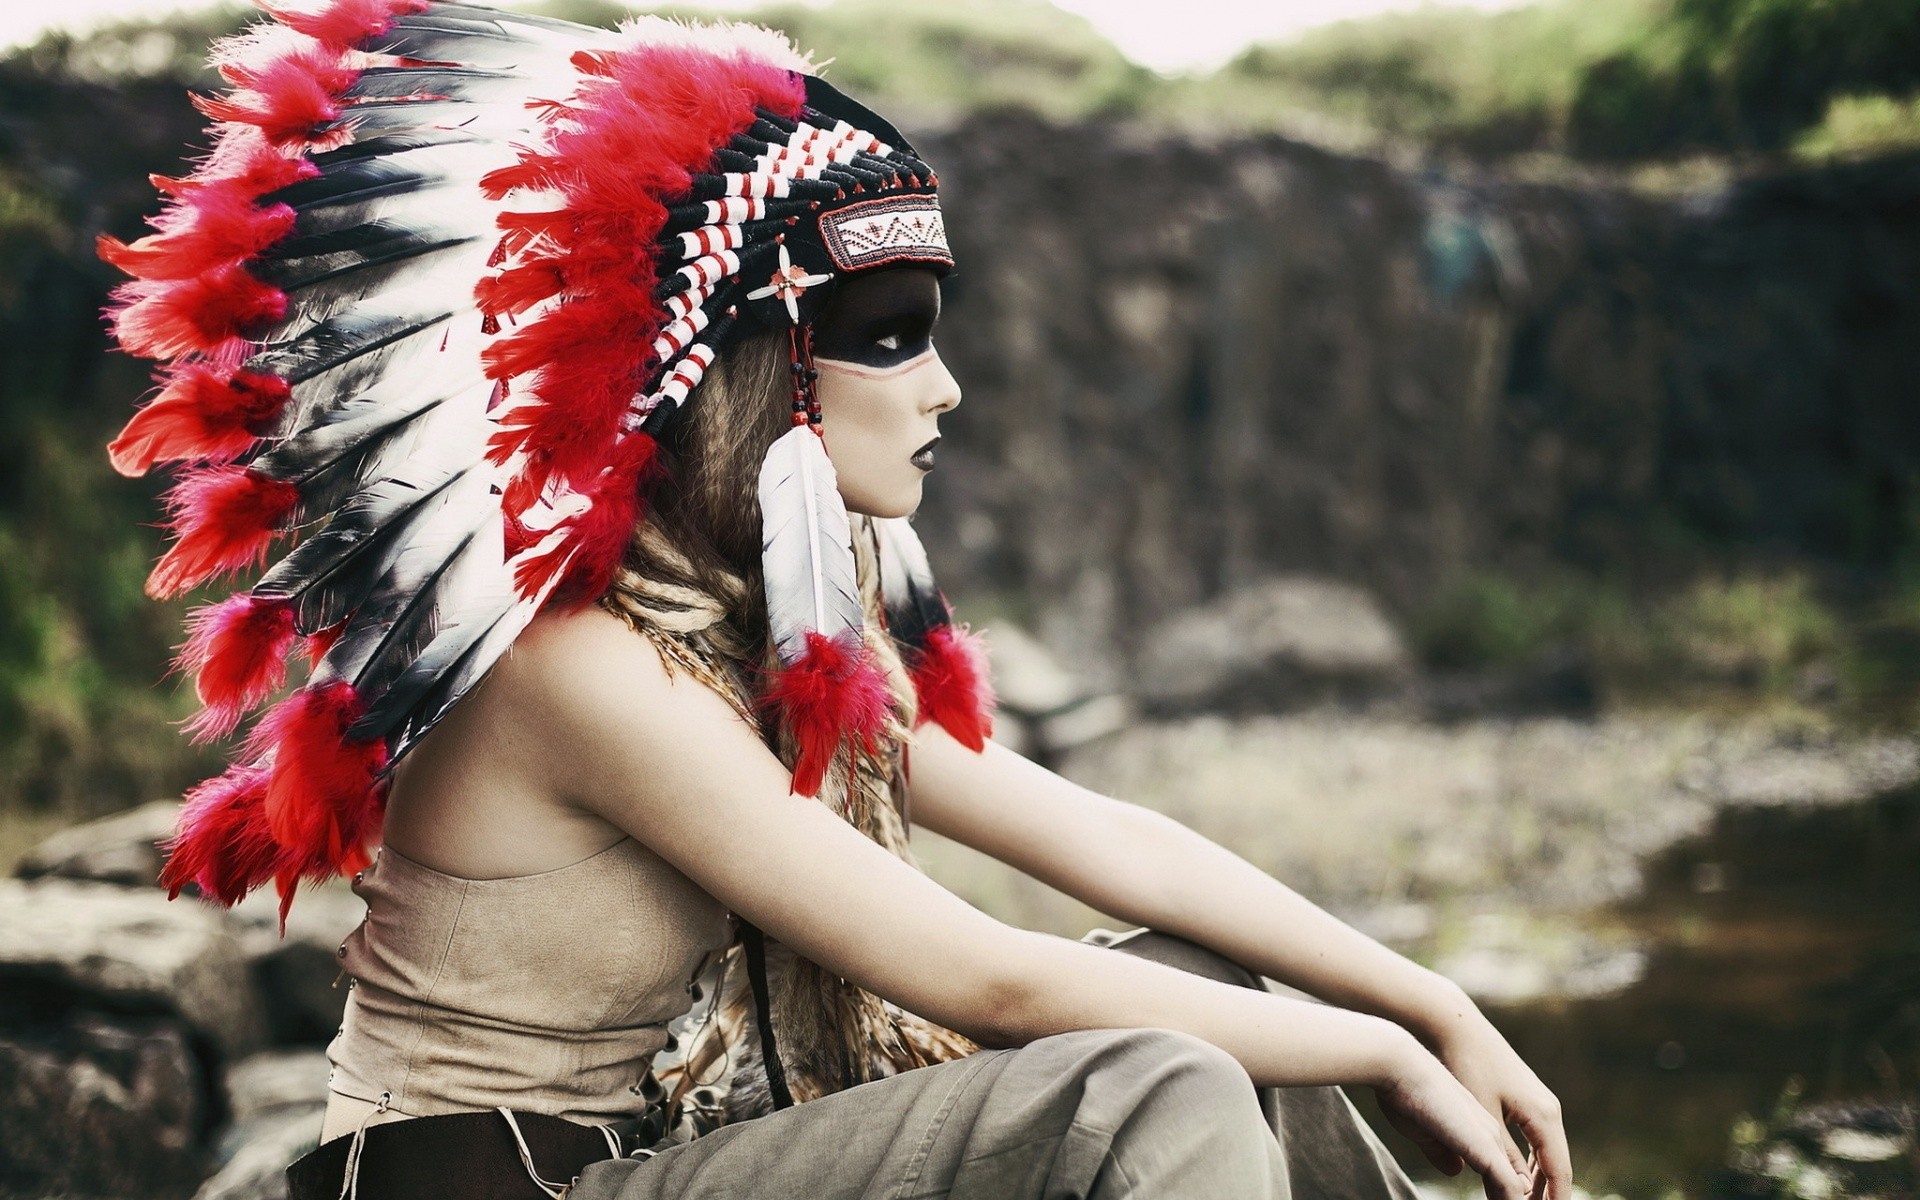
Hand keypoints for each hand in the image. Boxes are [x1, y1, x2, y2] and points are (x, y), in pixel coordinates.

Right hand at [1373, 1042, 1532, 1199]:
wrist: (1401, 1066)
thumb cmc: (1405, 1095)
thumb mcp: (1425, 1133)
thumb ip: (1443, 1153)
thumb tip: (1457, 1171)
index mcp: (1479, 1129)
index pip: (1502, 1172)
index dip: (1503, 1195)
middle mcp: (1491, 1133)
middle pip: (1516, 1182)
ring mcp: (1491, 1140)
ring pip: (1517, 1188)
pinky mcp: (1486, 1148)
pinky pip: (1510, 1189)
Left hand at [1427, 1000, 1571, 1199]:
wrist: (1455, 1026)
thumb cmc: (1466, 1067)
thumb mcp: (1483, 1118)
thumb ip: (1501, 1158)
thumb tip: (1515, 1194)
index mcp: (1543, 1116)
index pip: (1559, 1172)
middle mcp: (1548, 1110)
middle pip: (1555, 1165)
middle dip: (1545, 1195)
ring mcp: (1537, 1102)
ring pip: (1544, 1153)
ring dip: (1535, 1180)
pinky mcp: (1523, 1098)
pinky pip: (1533, 1139)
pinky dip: (1527, 1161)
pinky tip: (1514, 1176)